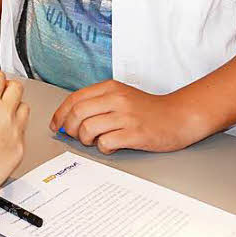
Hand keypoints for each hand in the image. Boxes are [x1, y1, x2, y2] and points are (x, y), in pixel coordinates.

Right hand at [0, 68, 29, 200]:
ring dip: (14, 104)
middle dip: (6, 85)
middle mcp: (5, 113)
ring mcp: (16, 130)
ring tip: (1, 112)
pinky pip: (23, 128)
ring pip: (24, 106)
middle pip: (16, 87)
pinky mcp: (21, 146)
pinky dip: (15, 126)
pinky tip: (2, 132)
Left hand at [49, 80, 205, 153]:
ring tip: (95, 141)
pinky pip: (106, 142)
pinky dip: (103, 148)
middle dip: (70, 128)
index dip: (60, 114)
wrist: (178, 116)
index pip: (74, 98)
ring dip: (86, 139)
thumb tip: (69, 118)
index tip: (57, 125)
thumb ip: (97, 103)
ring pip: (88, 128)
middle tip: (76, 136)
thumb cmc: (148, 110)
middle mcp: (116, 99)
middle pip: (77, 113)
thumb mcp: (121, 96)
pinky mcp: (135, 133)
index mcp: (110, 88)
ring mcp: (126, 116)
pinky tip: (110, 146)